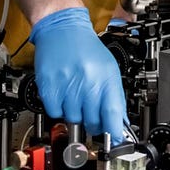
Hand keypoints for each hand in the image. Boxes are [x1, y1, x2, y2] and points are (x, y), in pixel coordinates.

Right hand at [30, 7, 125, 143]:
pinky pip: (55, 112)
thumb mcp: (109, 69)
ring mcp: (67, 86)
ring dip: (75, 112)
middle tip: (91, 109)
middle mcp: (87, 82)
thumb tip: (119, 122)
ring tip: (76, 94)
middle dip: (94, 120)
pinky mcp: (49, 87)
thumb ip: (115, 96)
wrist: (63, 30)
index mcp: (106, 78)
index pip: (113, 113)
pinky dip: (59, 107)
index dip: (114, 131)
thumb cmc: (87, 49)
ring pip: (73, 118)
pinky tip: (63, 92)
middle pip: (92, 121)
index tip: (115, 139)